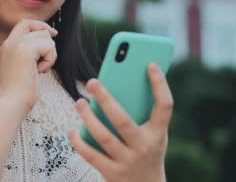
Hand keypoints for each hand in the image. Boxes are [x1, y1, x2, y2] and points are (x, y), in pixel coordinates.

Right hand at [0, 19, 57, 110]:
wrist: (13, 102)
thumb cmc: (20, 90)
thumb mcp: (22, 65)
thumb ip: (29, 50)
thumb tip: (49, 35)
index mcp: (8, 44)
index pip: (25, 22)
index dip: (40, 25)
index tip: (53, 34)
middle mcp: (10, 41)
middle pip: (41, 30)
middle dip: (48, 47)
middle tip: (40, 65)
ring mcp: (17, 44)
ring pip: (47, 38)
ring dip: (49, 55)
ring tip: (38, 70)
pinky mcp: (26, 50)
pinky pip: (50, 47)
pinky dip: (50, 60)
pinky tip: (39, 72)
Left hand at [68, 63, 172, 181]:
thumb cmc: (146, 153)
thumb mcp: (152, 136)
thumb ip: (141, 114)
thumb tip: (120, 84)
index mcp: (157, 134)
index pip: (165, 107)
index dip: (160, 85)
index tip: (151, 64)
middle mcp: (144, 147)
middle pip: (123, 121)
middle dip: (106, 99)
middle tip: (92, 81)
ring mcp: (127, 161)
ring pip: (103, 137)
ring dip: (88, 118)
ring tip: (79, 102)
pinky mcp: (112, 173)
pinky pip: (91, 155)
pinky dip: (79, 141)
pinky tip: (71, 129)